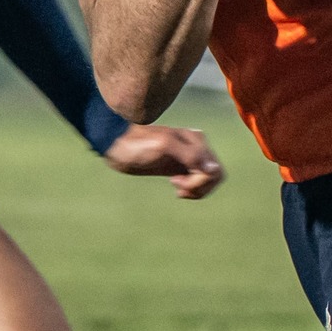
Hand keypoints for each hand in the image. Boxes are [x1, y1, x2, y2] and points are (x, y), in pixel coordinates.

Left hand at [103, 122, 224, 198]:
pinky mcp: (180, 167)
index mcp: (197, 141)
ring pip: (207, 180)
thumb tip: (214, 169)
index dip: (200, 182)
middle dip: (199, 187)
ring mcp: (188, 158)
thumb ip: (190, 155)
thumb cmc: (138, 143)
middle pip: (214, 176)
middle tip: (177, 186)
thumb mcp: (164, 146)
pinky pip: (196, 181)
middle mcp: (197, 149)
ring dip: (194, 189)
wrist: (117, 144)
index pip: (214, 170)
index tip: (178, 181)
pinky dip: (189, 188)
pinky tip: (175, 185)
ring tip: (176, 187)